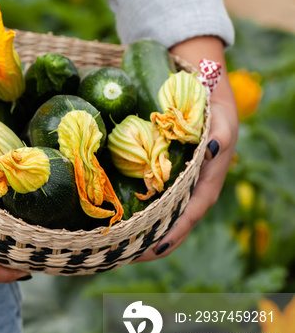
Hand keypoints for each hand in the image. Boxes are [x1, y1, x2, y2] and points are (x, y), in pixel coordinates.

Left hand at [133, 35, 238, 261]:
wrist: (197, 77)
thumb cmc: (211, 97)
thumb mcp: (220, 114)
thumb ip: (219, 132)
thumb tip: (214, 151)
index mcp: (210, 176)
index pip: (193, 212)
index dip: (174, 232)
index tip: (152, 249)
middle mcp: (193, 181)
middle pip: (174, 218)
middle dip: (152, 239)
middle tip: (125, 256)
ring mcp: (177, 175)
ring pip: (160, 208)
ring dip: (140, 227)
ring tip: (115, 245)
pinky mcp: (161, 165)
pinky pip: (149, 189)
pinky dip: (135, 204)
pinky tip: (114, 212)